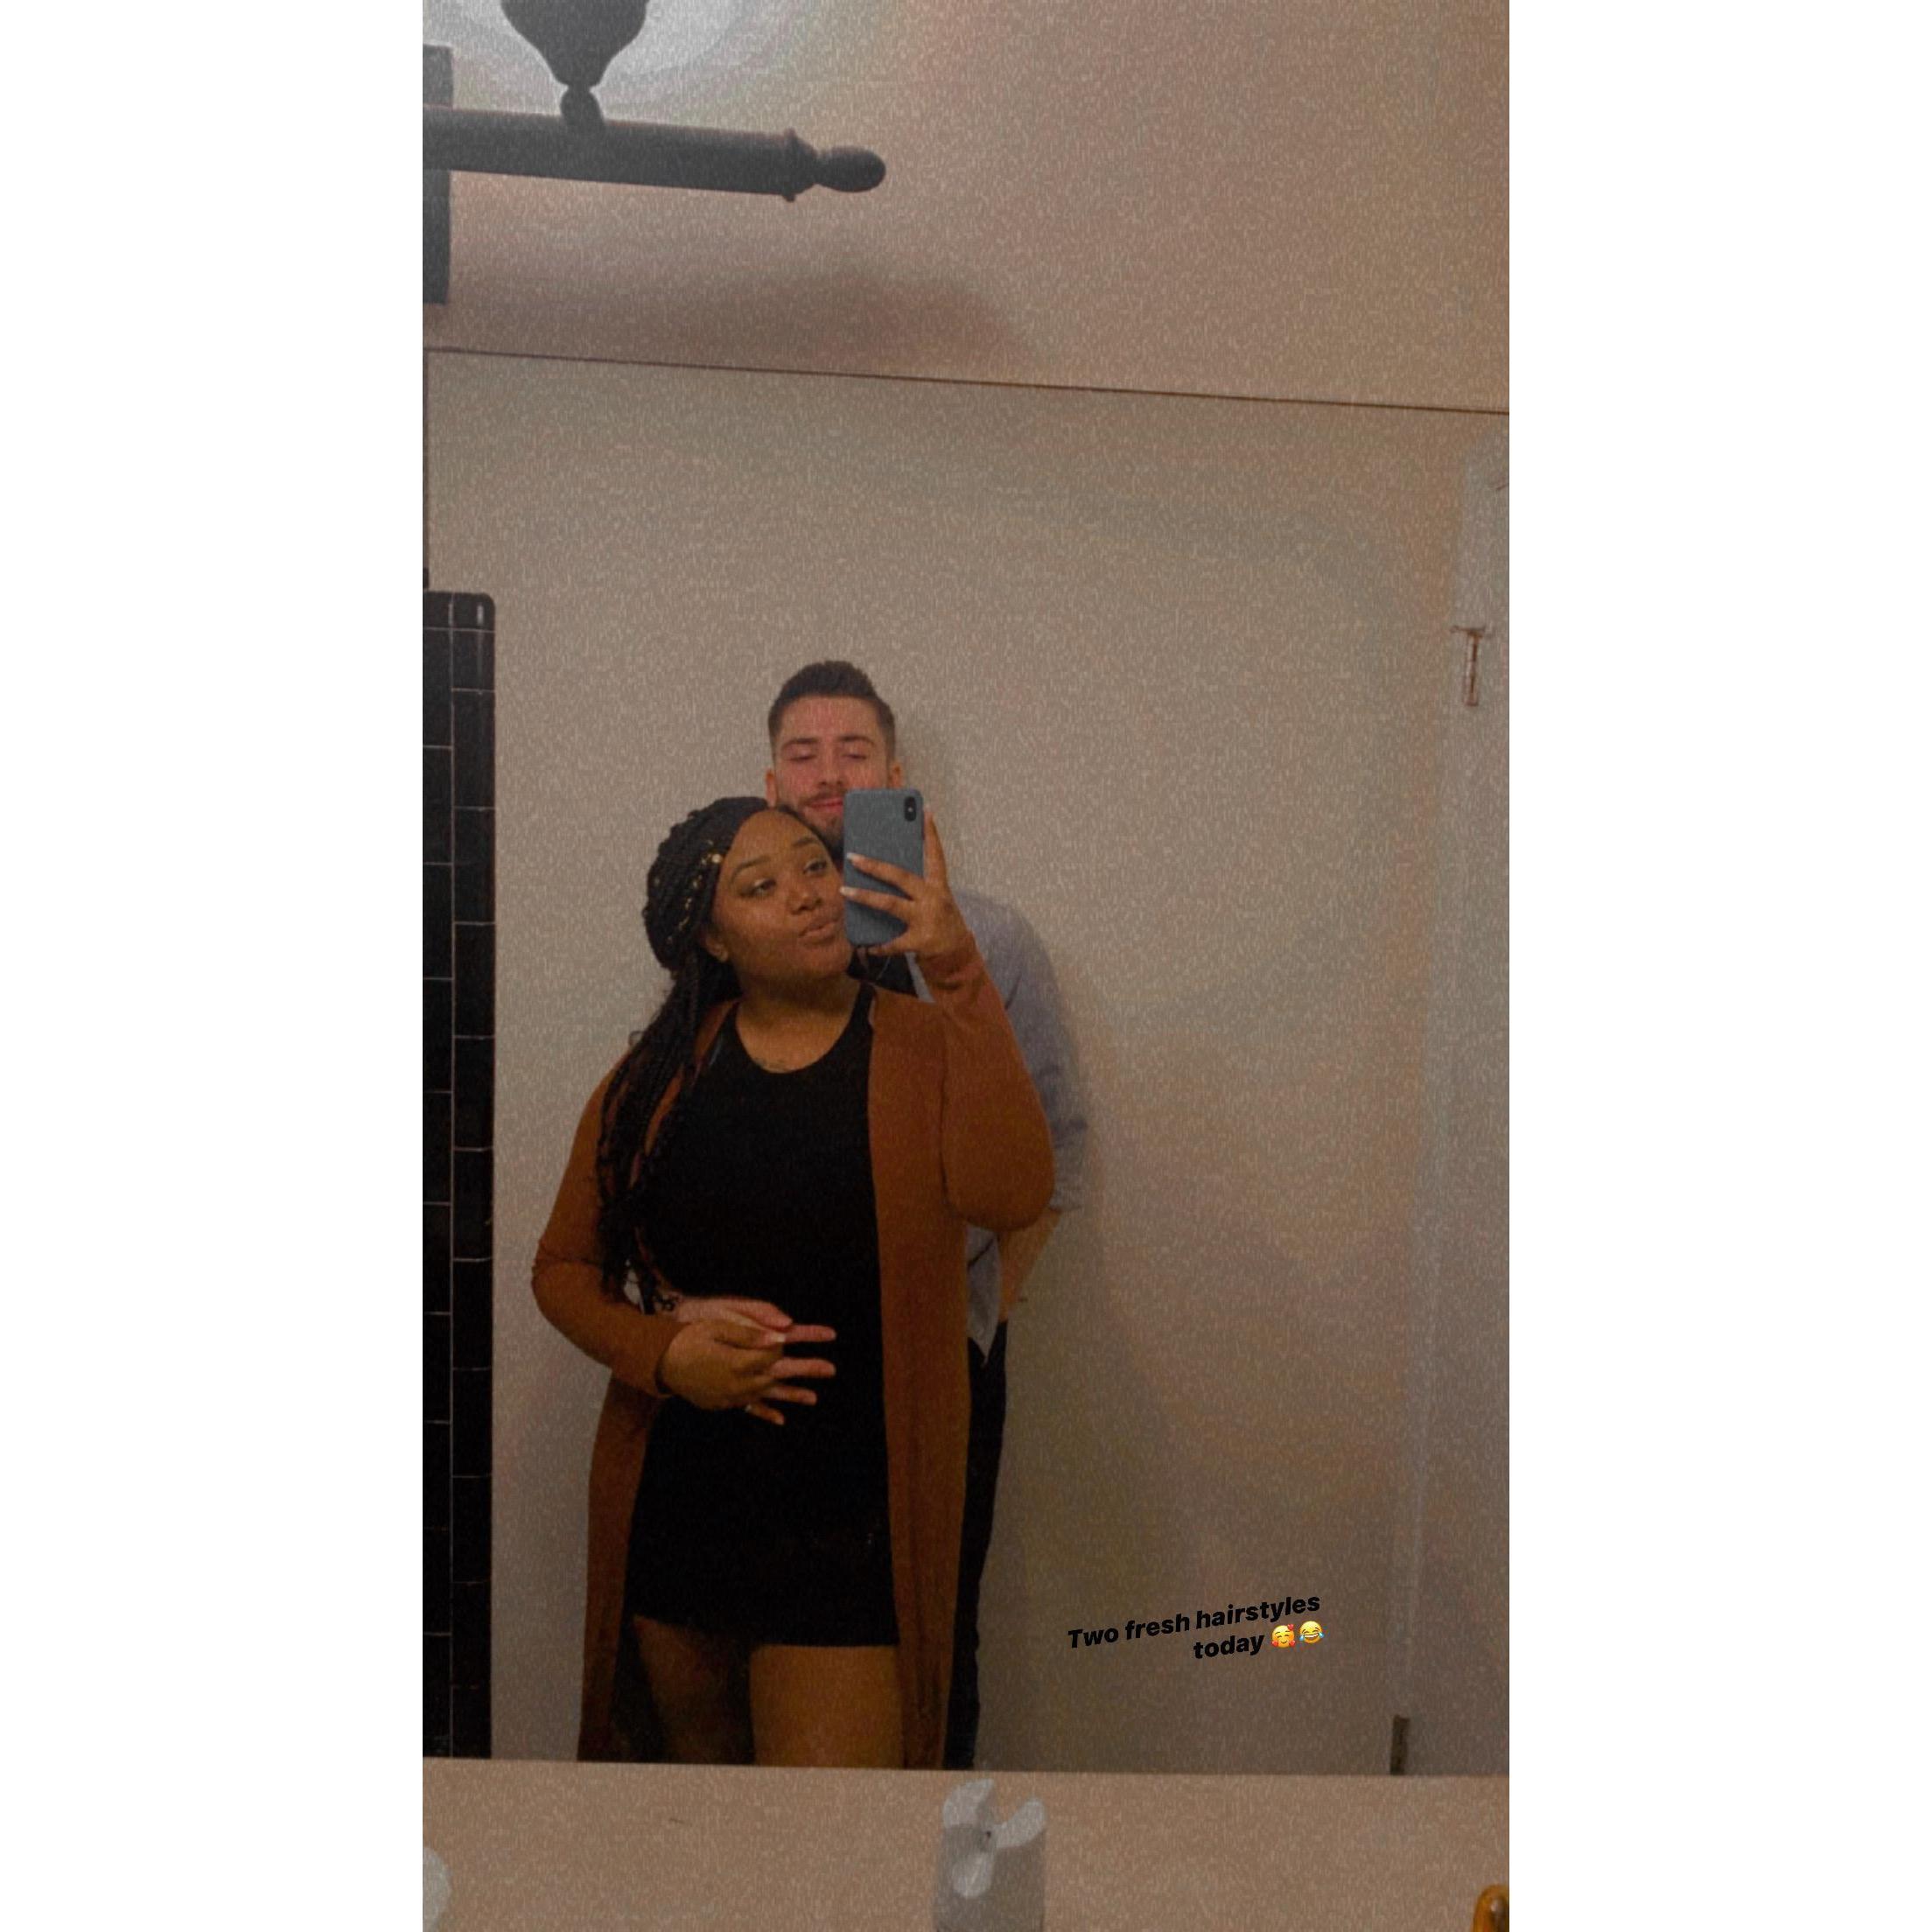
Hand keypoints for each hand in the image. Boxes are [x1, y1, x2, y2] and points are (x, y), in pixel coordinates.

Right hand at [655, 1311, 836, 1425]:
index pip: (773, 1355)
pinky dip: (765, 1413)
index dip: (789, 1346)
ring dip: (791, 1395)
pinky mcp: (723, 1403)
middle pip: (778, 1377)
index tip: (799, 1336)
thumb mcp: (717, 1327)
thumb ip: (749, 1334)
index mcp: (738, 1362)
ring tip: (815, 1398)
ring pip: (767, 1395)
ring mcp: (730, 1396)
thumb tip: (780, 1337)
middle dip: (805, 1372)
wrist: (658, 1362)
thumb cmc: (688, 1338)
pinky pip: (749, 1409)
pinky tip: (781, 1420)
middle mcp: (738, 1383)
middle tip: (831, 1369)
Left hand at [840, 810, 971, 959]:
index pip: (935, 855)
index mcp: (938, 886)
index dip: (931, 833)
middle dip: (875, 866)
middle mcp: (933, 899)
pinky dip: (879, 945)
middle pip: (902, 876)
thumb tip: (882, 872)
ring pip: (890, 904)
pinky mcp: (920, 941)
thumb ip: (915, 887)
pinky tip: (867, 946)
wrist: (958, 954)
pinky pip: (892, 942)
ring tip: (845, 891)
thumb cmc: (940, 921)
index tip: (926, 810)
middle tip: (853, 856)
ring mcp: (927, 919)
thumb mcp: (935, 900)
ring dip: (865, 897)